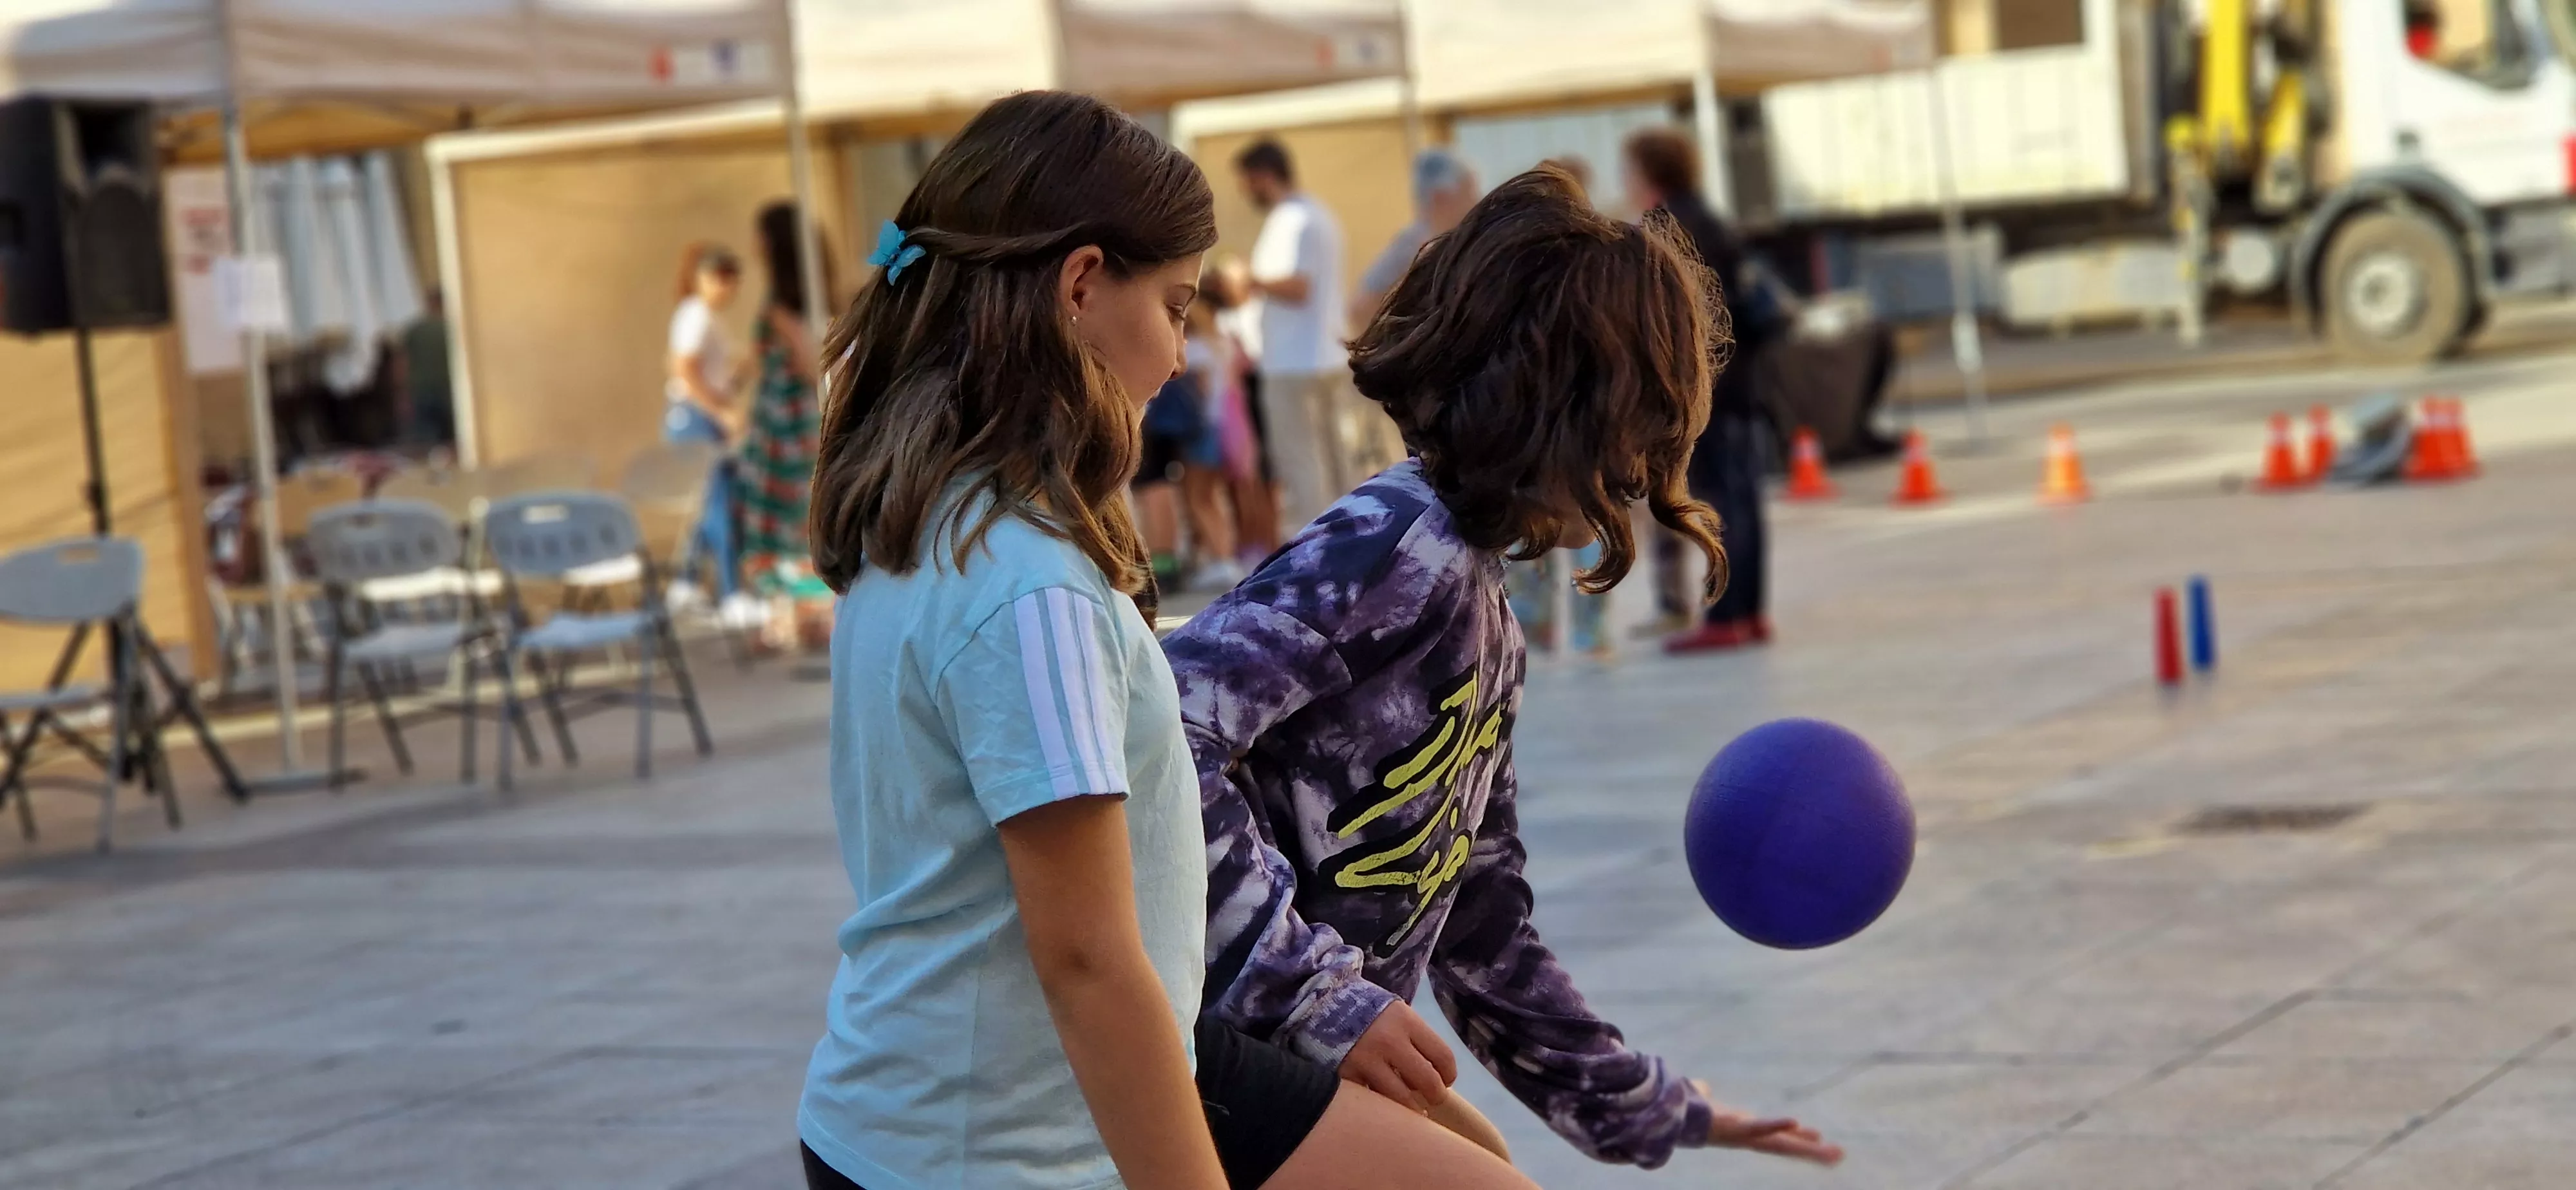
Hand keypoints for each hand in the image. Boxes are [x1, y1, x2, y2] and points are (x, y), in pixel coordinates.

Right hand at [1338, 1001, 1455, 1111]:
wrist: (1321, 1004)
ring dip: (1411, 1108)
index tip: (1447, 1081)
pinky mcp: (1346, 1077)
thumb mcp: (1397, 1012)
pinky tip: (1385, 1104)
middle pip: (1427, 1081)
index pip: (1442, 1055)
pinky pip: (1373, 1100)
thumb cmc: (1366, 1009)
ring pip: (1401, 1098)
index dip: (1449, 1074)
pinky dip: (1381, 1104)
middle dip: (1436, 1095)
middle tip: (1433, 1099)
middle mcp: (1389, 1041)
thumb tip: (1435, 1073)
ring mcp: (1366, 1061)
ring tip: (1414, 1109)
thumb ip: (1415, 1038)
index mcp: (1406, 1021)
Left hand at [1692, 1080, 1841, 1166]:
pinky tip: (1794, 1122)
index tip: (1819, 1138)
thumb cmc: (1680, 1108)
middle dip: (1812, 1151)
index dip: (1797, 1137)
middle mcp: (1746, 1136)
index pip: (1776, 1135)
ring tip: (1831, 1151)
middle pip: (1785, 1145)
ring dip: (1806, 1147)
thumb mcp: (1700, 1099)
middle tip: (1839, 1155)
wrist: (1664, 1113)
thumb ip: (1702, 1094)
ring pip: (1779, 1143)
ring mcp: (1742, 1135)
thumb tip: (1702, 1087)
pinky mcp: (1734, 1129)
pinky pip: (1757, 1128)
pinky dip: (1775, 1125)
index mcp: (1742, 1129)